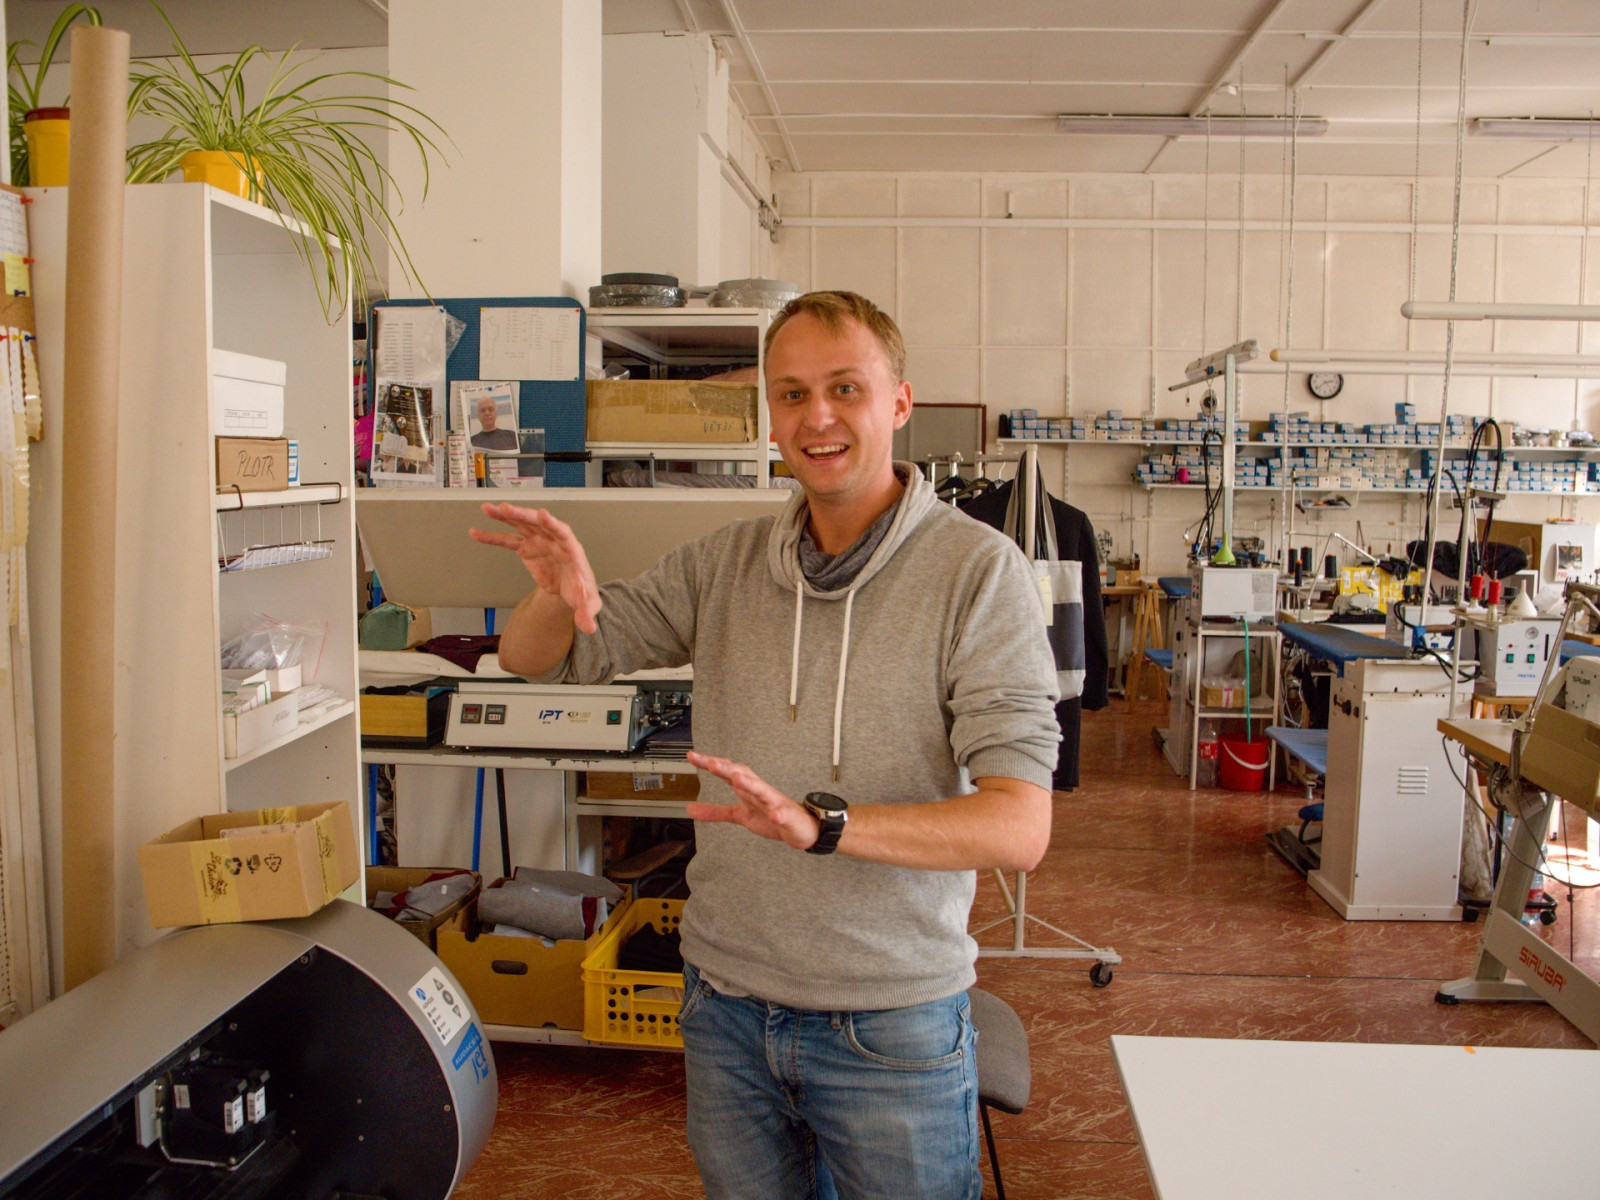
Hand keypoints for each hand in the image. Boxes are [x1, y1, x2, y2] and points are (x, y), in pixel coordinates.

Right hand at [469, 503, 601, 632]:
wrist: (570, 590)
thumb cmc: (582, 591)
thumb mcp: (588, 603)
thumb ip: (587, 614)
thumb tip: (588, 628)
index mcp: (571, 550)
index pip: (563, 533)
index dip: (553, 524)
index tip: (542, 514)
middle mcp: (555, 541)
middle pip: (539, 524)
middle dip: (523, 515)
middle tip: (507, 508)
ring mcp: (540, 542)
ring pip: (522, 525)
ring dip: (505, 516)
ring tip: (488, 508)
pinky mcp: (528, 549)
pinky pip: (508, 540)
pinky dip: (493, 536)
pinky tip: (476, 532)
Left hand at [685, 751, 819, 850]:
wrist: (802, 827)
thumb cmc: (771, 816)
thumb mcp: (739, 815)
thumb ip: (715, 811)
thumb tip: (690, 809)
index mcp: (748, 789)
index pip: (728, 772)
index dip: (710, 763)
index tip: (692, 756)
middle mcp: (760, 791)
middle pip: (743, 775)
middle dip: (727, 769)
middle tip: (711, 763)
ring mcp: (775, 803)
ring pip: (762, 791)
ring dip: (750, 784)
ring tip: (737, 778)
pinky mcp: (788, 818)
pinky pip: (783, 815)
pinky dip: (779, 814)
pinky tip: (775, 815)